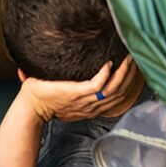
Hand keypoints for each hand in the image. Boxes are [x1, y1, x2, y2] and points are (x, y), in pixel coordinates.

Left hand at [19, 56, 137, 122]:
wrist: (29, 107)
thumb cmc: (43, 100)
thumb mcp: (64, 97)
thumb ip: (73, 87)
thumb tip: (73, 67)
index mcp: (91, 107)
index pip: (118, 98)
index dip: (128, 84)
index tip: (133, 70)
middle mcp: (91, 106)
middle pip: (120, 92)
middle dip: (131, 75)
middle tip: (136, 59)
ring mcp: (85, 100)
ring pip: (113, 89)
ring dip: (123, 73)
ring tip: (128, 58)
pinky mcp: (76, 94)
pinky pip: (97, 85)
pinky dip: (106, 75)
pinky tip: (109, 63)